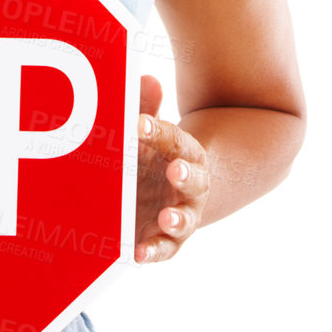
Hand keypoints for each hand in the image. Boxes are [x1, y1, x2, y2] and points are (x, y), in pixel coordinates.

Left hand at [133, 74, 209, 263]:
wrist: (174, 192)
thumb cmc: (155, 156)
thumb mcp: (149, 133)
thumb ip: (145, 109)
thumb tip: (146, 78)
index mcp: (184, 153)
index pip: (174, 140)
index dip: (157, 131)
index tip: (138, 123)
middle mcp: (190, 184)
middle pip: (193, 178)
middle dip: (185, 174)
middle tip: (175, 170)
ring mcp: (182, 213)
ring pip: (184, 217)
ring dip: (177, 218)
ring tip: (166, 218)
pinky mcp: (168, 239)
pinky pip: (165, 248)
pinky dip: (153, 251)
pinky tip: (138, 253)